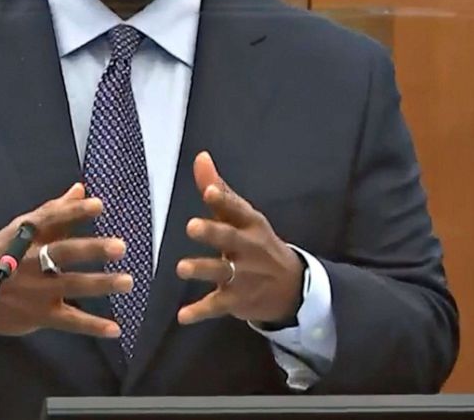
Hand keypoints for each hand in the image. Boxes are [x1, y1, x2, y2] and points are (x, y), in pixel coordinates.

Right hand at [0, 183, 131, 337]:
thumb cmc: (2, 258)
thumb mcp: (22, 231)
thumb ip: (55, 212)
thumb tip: (80, 190)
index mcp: (26, 236)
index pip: (51, 218)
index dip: (74, 211)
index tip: (98, 205)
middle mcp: (31, 261)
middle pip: (63, 252)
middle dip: (92, 249)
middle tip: (120, 247)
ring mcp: (36, 290)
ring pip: (72, 285)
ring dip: (101, 284)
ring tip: (127, 282)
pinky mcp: (40, 315)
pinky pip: (70, 321)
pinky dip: (93, 326)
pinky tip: (115, 329)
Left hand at [176, 152, 303, 325]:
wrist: (291, 287)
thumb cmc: (257, 243)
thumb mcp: (242, 216)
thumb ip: (218, 189)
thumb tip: (200, 157)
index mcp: (250, 224)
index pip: (236, 209)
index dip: (222, 200)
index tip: (208, 191)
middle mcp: (248, 248)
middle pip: (229, 239)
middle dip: (212, 233)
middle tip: (191, 227)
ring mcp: (243, 275)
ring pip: (221, 272)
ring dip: (202, 269)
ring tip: (181, 268)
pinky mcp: (236, 300)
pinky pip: (216, 306)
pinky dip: (200, 312)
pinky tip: (183, 316)